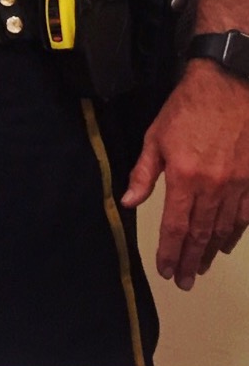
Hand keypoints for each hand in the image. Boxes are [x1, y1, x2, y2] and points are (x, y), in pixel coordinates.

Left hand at [122, 61, 248, 288]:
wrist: (230, 85)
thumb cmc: (187, 108)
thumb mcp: (155, 136)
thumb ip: (144, 173)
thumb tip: (129, 202)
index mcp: (185, 177)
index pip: (176, 226)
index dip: (171, 252)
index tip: (166, 271)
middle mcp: (215, 186)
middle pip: (202, 233)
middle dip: (191, 260)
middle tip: (184, 281)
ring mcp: (240, 184)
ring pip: (225, 228)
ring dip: (211, 251)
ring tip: (201, 267)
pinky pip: (247, 214)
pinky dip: (235, 233)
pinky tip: (226, 244)